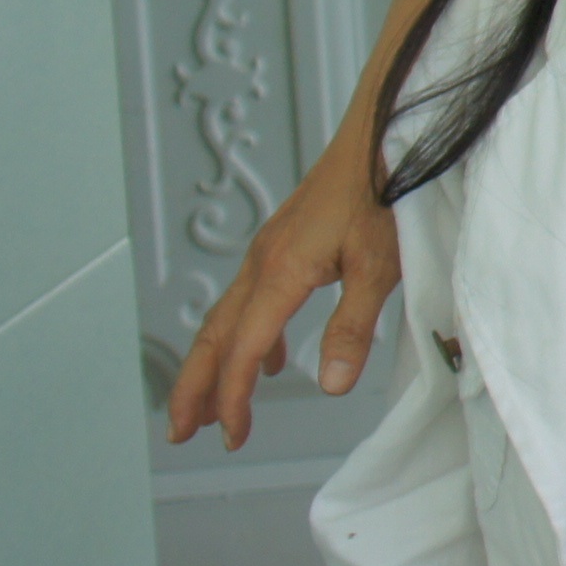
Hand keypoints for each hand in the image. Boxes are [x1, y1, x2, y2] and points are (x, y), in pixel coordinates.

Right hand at [165, 146, 404, 447]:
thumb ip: (351, 326)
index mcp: (280, 271)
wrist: (382, 130)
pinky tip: (266, 356)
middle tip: (181, 432)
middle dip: (194, 388)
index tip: (232, 435)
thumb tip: (327, 384)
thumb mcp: (378, 265)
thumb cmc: (385, 188)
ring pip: (227, 318)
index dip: (232, 397)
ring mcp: (271, 250)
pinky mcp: (286, 242)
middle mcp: (264, 261)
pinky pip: (252, 300)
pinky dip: (247, 336)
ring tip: (209, 406)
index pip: (241, 350)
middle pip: (214, 336)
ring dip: (213, 365)